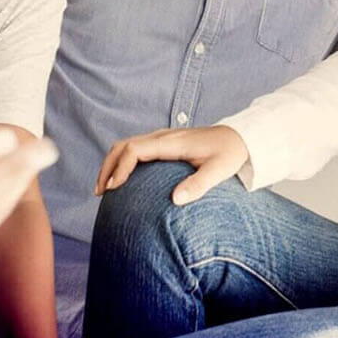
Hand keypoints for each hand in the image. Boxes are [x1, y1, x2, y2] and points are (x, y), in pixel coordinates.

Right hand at [95, 125, 249, 204]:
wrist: (238, 138)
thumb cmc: (229, 154)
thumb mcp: (219, 171)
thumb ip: (198, 185)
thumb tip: (175, 200)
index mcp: (171, 143)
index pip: (134, 150)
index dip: (119, 168)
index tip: (112, 188)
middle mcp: (162, 137)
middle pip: (123, 146)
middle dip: (107, 167)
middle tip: (99, 192)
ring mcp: (161, 138)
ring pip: (126, 146)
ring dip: (112, 164)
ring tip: (104, 189)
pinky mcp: (163, 143)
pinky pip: (135, 150)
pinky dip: (121, 162)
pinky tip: (121, 181)